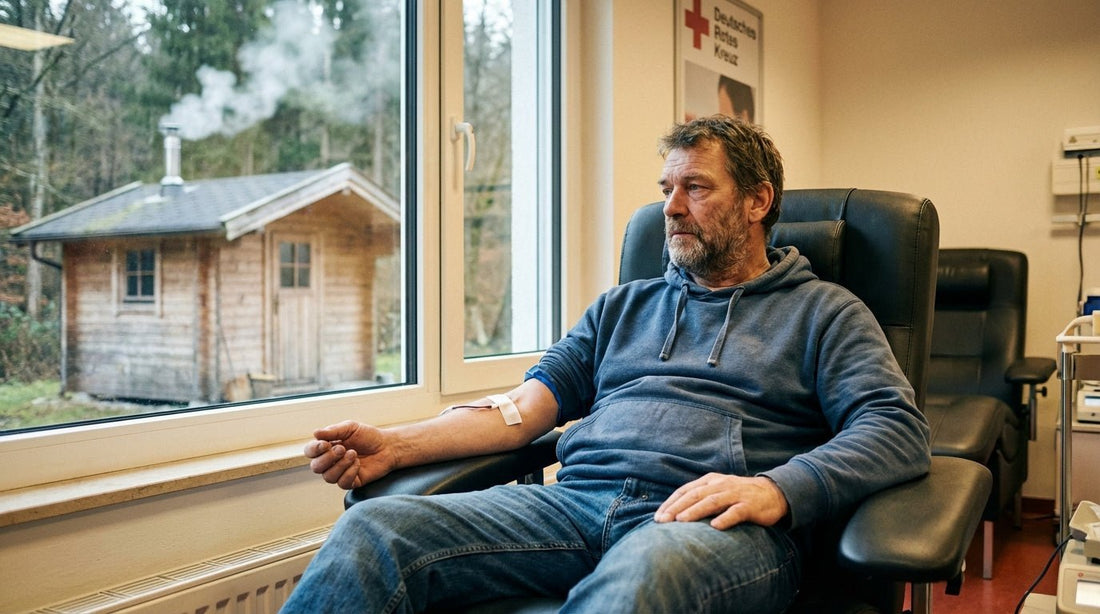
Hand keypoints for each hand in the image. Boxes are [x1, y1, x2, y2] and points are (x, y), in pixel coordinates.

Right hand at [303, 420, 395, 488]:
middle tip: (342, 448)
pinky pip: (342, 483)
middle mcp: (331, 462)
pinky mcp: (351, 482)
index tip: (325, 444)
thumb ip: (333, 431)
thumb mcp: (350, 428)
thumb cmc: (368, 436)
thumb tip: (315, 433)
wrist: (387, 446)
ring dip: (340, 465)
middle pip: (316, 467)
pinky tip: (358, 464)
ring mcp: (340, 473)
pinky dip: (349, 472)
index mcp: (327, 448)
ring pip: (328, 477)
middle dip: (327, 458)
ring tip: (353, 454)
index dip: (314, 450)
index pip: (310, 452)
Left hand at [654, 473, 788, 529]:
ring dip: (695, 511)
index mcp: (710, 480)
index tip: (658, 517)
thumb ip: (700, 498)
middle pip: (695, 495)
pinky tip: (715, 526)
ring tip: (680, 521)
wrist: (773, 493)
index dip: (671, 503)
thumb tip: (675, 514)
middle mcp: (721, 485)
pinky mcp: (749, 505)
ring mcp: (735, 494)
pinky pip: (736, 512)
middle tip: (662, 521)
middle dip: (676, 508)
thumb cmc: (739, 495)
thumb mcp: (718, 491)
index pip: (686, 490)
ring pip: (712, 501)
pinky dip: (725, 518)